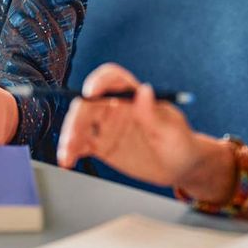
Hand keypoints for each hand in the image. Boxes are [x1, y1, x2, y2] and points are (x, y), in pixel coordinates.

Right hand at [58, 64, 207, 186]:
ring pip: (80, 124)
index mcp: (133, 96)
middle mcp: (116, 107)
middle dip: (77, 119)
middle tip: (73, 137)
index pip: (112, 79)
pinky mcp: (101, 145)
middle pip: (89, 104)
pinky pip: (81, 144)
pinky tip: (67, 161)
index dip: (98, 82)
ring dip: (69, 137)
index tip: (90, 93)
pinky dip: (71, 151)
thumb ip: (154, 112)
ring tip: (66, 155)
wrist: (180, 168)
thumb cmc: (181, 144)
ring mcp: (106, 126)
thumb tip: (143, 89)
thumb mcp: (173, 130)